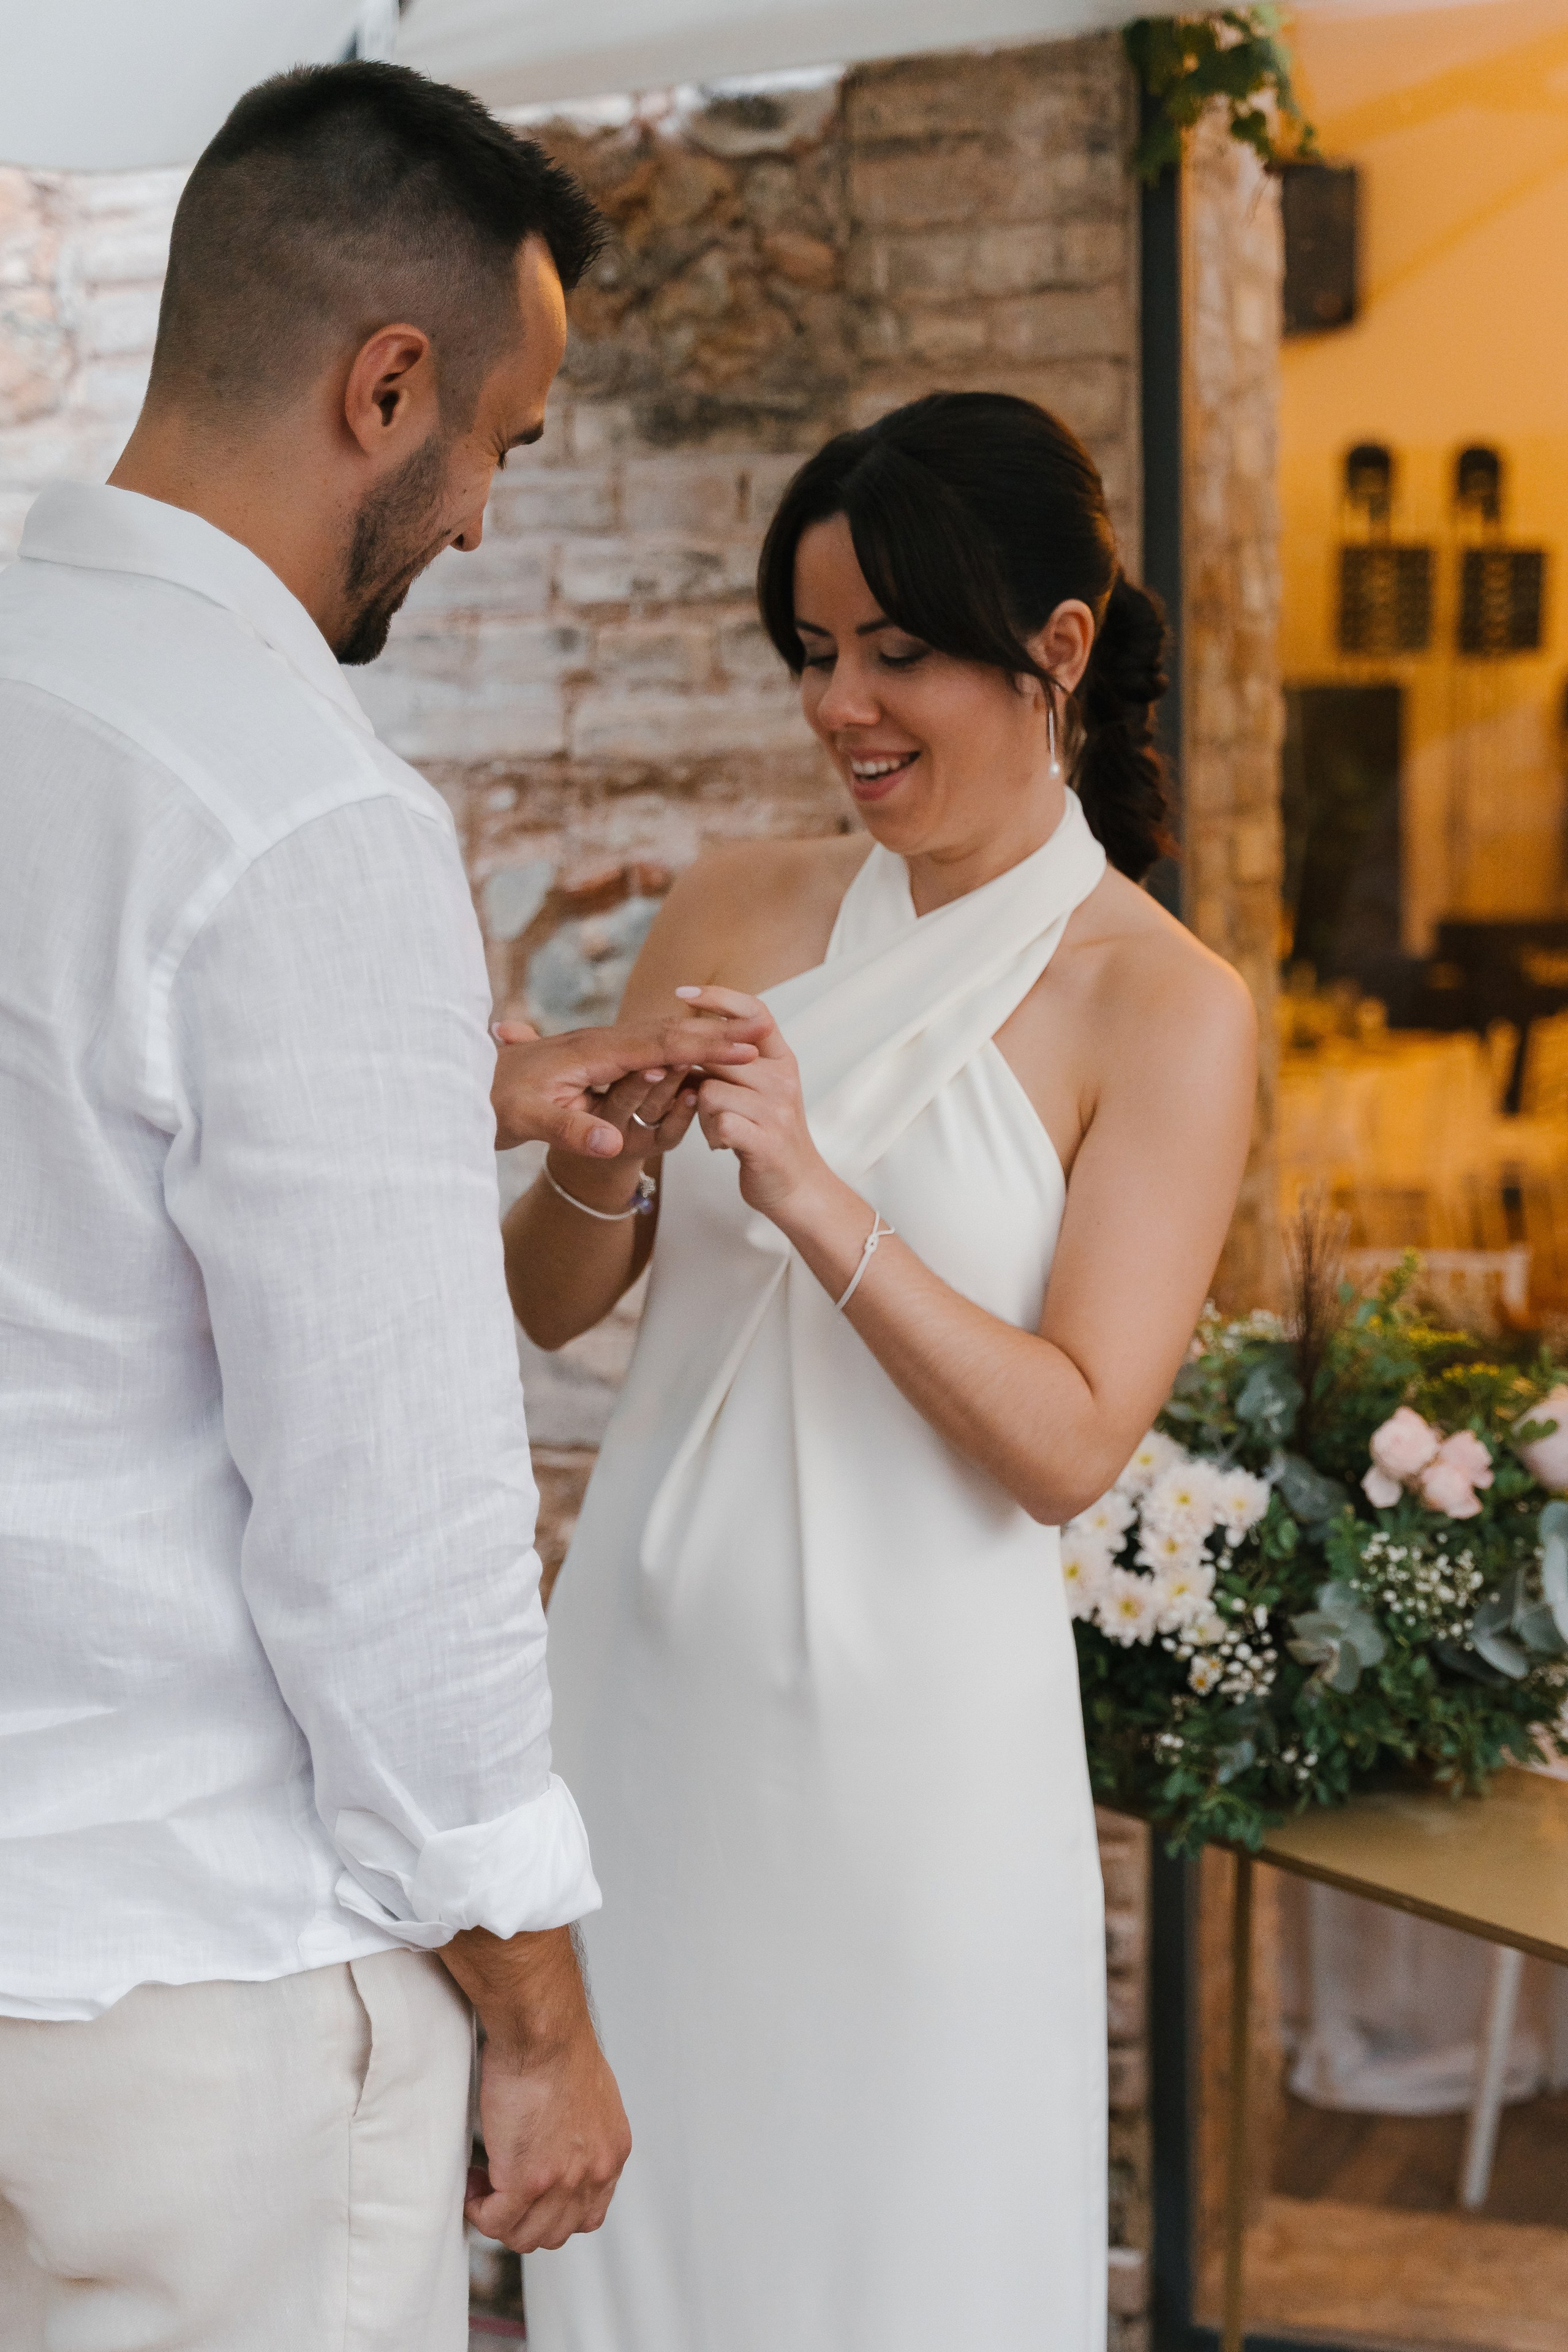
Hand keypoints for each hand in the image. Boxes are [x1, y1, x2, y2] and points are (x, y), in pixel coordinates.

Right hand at [442, 1925, 631, 2253]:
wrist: (542, 2029)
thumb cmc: (554, 2044)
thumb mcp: (587, 2096)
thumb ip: (578, 2131)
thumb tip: (552, 2146)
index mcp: (612, 2151)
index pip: (588, 2215)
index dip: (551, 2211)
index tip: (525, 2189)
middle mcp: (596, 2172)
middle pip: (555, 2233)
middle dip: (522, 2218)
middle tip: (496, 2187)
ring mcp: (565, 2181)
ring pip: (526, 2237)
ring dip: (498, 2217)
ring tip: (482, 2183)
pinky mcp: (530, 2181)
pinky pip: (496, 2222)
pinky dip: (479, 2209)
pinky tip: (473, 2180)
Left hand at [491, 1010, 766, 1155]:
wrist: (457, 1083)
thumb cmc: (491, 1102)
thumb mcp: (527, 1122)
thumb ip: (571, 1131)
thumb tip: (612, 1146)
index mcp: (592, 1051)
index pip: (660, 1045)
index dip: (705, 1045)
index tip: (745, 1043)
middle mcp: (599, 1042)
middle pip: (668, 1033)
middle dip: (714, 1033)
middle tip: (761, 1034)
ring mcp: (597, 1048)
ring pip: (658, 1037)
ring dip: (700, 1037)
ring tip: (742, 1036)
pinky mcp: (593, 1058)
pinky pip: (644, 1048)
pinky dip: (676, 1047)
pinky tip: (696, 1053)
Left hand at [679, 986, 830, 1220]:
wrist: (798, 1187)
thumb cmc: (767, 1134)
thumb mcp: (760, 1089)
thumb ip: (733, 1061)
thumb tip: (690, 1030)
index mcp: (782, 1060)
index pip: (754, 1012)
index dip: (718, 998)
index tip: (683, 993)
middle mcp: (783, 1079)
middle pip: (718, 1054)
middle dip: (696, 1075)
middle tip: (699, 1099)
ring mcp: (776, 1110)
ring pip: (710, 1090)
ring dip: (702, 1112)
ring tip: (719, 1127)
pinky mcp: (765, 1140)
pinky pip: (717, 1122)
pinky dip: (710, 1134)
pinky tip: (722, 1143)